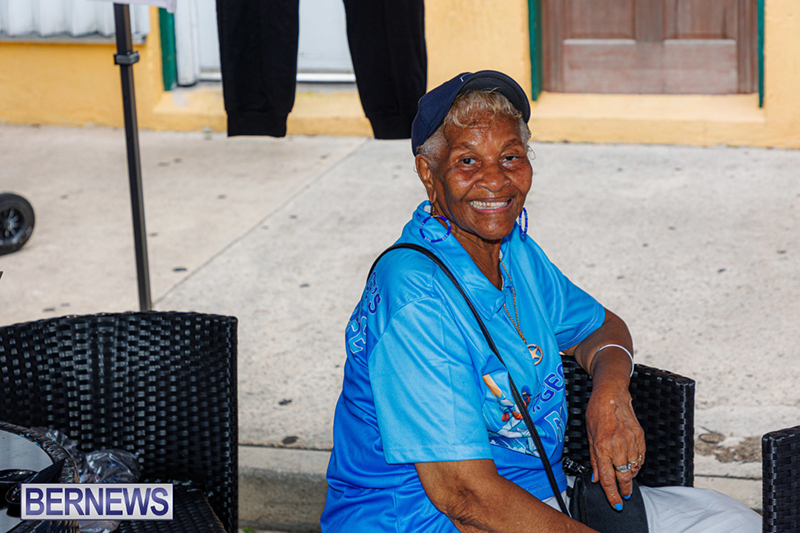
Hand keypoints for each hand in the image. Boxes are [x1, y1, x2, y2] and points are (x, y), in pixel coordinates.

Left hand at [585, 384, 645, 509]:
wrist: (611, 395)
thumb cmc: (597, 412)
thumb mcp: (589, 436)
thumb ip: (593, 459)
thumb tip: (596, 478)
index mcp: (601, 447)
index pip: (608, 479)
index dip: (612, 495)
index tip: (616, 504)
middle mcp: (617, 446)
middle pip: (624, 477)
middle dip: (625, 490)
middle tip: (624, 495)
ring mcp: (630, 442)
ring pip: (633, 469)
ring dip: (630, 477)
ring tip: (625, 478)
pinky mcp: (640, 437)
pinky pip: (641, 458)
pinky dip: (637, 464)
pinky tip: (632, 464)